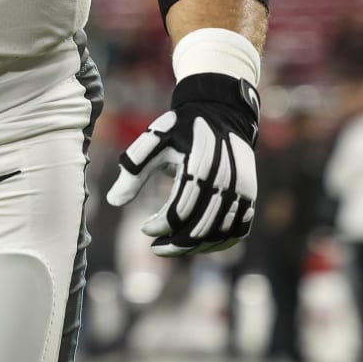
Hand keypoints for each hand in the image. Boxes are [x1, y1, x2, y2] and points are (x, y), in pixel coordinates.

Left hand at [107, 73, 259, 256]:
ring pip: (219, 234)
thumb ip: (134, 170)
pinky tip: (197, 245)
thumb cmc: (182, 128)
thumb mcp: (155, 141)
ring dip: (195, 247)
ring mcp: (242, 191)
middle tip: (156, 248)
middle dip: (176, 245)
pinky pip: (238, 232)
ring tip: (173, 247)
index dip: (160, 226)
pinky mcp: (250, 197)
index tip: (144, 229)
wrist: (221, 112)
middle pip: (200, 229)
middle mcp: (225, 181)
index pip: (180, 212)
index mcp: (200, 166)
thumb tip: (112, 201)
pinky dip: (218, 244)